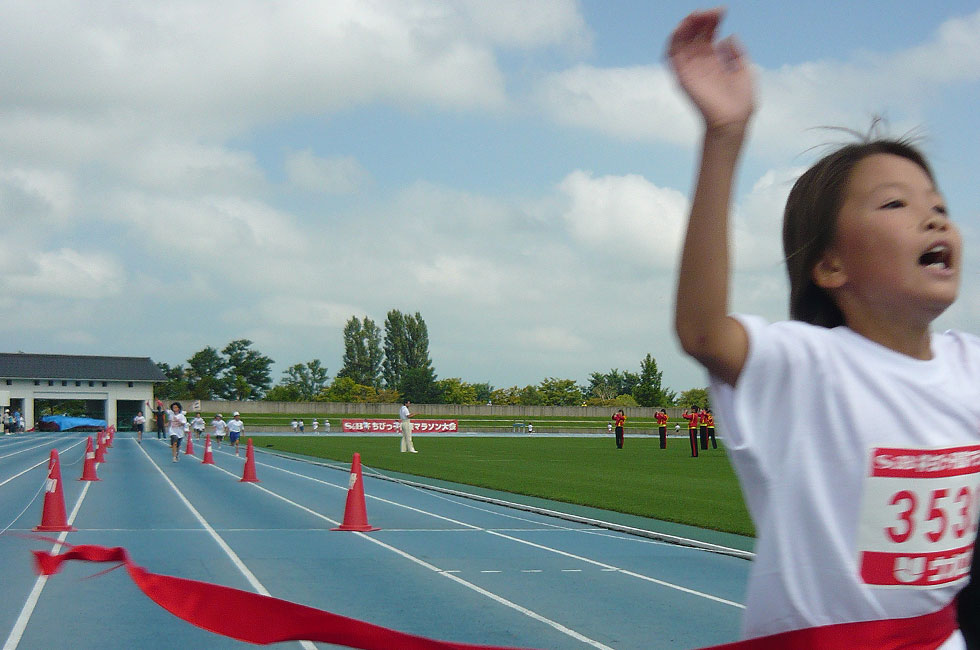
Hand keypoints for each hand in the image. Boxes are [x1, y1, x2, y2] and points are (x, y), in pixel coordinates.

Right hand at [667, 8, 753, 130]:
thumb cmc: (740, 103)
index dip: (712, 21)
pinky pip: (672, 55)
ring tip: (696, 14)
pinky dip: (675, 39)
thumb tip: (728, 37)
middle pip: (694, 35)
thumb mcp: (744, 71)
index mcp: (714, 61)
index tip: (722, 11)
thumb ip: (736, 53)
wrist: (733, 122)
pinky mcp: (682, 77)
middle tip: (711, 11)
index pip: (708, 35)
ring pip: (681, 42)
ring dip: (686, 25)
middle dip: (701, 19)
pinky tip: (683, 26)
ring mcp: (690, 70)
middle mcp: (700, 64)